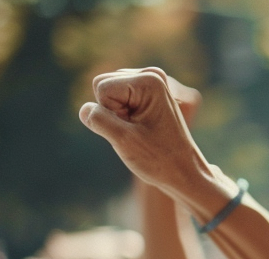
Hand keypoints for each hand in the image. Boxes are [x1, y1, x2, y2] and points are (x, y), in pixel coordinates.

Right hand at [79, 67, 210, 193]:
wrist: (184, 172)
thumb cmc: (159, 160)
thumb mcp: (123, 140)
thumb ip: (98, 119)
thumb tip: (84, 109)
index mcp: (149, 81)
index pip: (101, 88)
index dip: (110, 113)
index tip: (135, 129)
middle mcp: (152, 75)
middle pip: (102, 87)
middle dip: (113, 112)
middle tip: (137, 131)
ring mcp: (151, 83)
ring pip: (107, 94)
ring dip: (118, 116)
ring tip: (140, 130)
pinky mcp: (148, 94)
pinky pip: (117, 100)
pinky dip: (123, 116)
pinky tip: (141, 127)